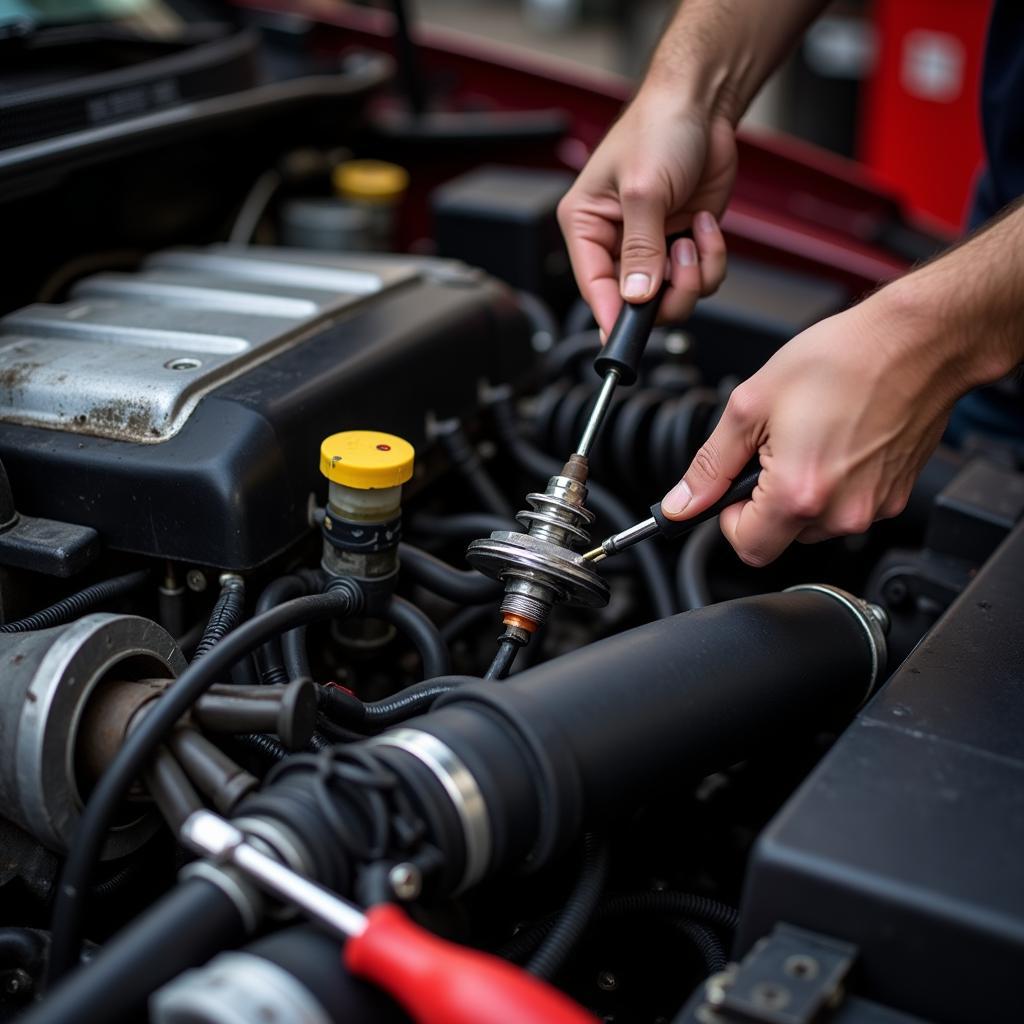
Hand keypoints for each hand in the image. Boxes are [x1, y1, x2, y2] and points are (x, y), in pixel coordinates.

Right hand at [557, 87, 735, 336]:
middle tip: (680, 264)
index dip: (612, 315)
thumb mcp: (643, 190)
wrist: (703, 103)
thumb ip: (640, 248)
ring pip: (670, 299)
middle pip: (635, 304)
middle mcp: (615, 242)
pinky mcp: (682, 245)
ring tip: (693, 236)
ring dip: (691, 276)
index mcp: (586, 226)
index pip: (593, 287)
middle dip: (666, 292)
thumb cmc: (659, 127)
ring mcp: (652, 247)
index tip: (629, 335)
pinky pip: (698, 280)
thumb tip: (636, 296)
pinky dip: (710, 260)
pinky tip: (704, 225)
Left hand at [659, 286, 970, 565]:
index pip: (747, 548)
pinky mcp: (895, 498)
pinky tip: (840, 442)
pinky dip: (836, 485)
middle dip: (767, 503)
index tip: (735, 488)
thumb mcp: (751, 405)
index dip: (730, 519)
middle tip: (776, 450)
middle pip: (782, 538)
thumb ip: (709, 465)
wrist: (917, 342)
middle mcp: (841, 512)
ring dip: (802, 493)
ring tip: (812, 438)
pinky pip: (848, 508)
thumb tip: (682, 503)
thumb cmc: (843, 360)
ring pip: (815, 525)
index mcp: (798, 493)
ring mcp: (873, 508)